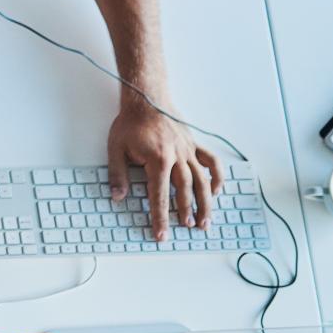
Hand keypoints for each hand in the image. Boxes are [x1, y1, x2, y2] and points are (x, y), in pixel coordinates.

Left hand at [108, 101, 221, 240]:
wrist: (146, 98)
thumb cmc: (130, 123)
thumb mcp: (115, 148)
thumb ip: (118, 174)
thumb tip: (118, 196)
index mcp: (158, 160)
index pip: (159, 195)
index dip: (160, 217)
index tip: (162, 234)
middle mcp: (177, 157)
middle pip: (184, 190)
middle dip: (186, 212)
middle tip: (187, 228)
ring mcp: (188, 150)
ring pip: (202, 181)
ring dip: (205, 202)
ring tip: (205, 221)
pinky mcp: (194, 144)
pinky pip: (211, 162)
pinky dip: (217, 177)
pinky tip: (216, 191)